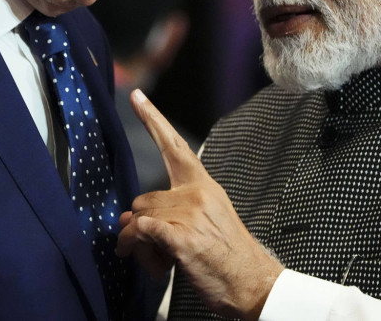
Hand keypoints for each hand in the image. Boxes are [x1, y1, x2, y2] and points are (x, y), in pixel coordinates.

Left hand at [115, 90, 283, 320]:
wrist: (253, 283)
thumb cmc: (227, 257)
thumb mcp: (202, 224)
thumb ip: (167, 213)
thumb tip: (127, 218)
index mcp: (204, 186)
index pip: (174, 147)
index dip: (152, 119)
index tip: (136, 96)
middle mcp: (197, 194)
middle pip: (143, 199)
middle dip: (140, 226)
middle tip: (152, 251)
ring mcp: (190, 214)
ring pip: (138, 219)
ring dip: (139, 245)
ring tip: (162, 263)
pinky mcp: (183, 238)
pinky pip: (142, 231)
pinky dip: (138, 247)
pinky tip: (157, 263)